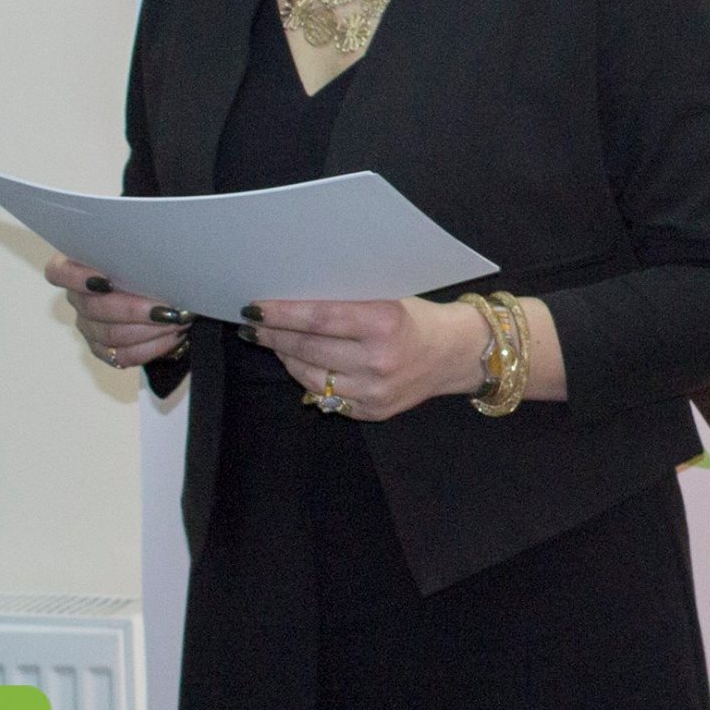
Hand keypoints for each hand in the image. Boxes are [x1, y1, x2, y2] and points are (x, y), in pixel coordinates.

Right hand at [45, 255, 190, 369]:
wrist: (164, 291)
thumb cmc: (150, 263)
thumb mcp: (144, 252)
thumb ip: (141, 252)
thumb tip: (163, 253)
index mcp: (78, 267)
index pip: (59, 272)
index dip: (77, 279)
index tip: (106, 282)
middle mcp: (79, 298)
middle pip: (94, 308)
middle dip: (134, 310)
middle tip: (167, 308)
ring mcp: (89, 326)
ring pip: (111, 335)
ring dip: (149, 329)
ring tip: (177, 320)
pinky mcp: (103, 349)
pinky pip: (123, 355)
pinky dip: (152, 346)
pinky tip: (173, 335)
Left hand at [243, 296, 487, 421]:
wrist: (456, 354)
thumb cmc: (417, 317)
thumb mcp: (389, 298)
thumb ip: (348, 301)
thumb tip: (294, 297)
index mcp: (385, 323)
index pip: (319, 319)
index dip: (282, 314)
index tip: (255, 307)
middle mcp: (378, 361)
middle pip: (308, 348)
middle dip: (274, 335)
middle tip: (253, 324)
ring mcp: (374, 391)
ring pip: (309, 376)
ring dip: (285, 356)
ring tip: (272, 341)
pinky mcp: (372, 412)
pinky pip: (325, 396)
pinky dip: (307, 376)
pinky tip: (299, 362)